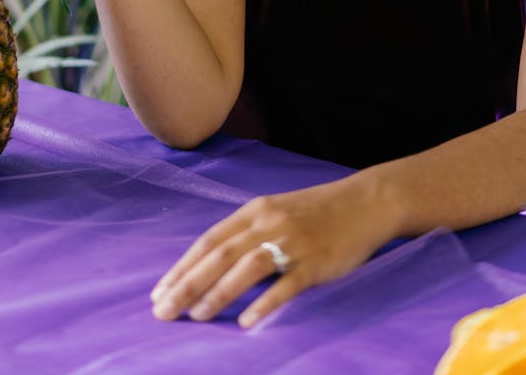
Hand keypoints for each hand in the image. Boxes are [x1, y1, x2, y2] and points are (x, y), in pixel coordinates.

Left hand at [150, 175, 396, 328]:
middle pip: (219, 255)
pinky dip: (265, 303)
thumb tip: (212, 266)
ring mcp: (293, 241)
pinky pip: (286, 284)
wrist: (365, 202)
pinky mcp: (316, 261)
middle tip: (163, 311)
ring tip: (196, 317)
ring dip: (218, 293)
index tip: (160, 292)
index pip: (209, 241)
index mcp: (255, 210)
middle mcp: (268, 222)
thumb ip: (248, 233)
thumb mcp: (277, 212)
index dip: (182, 267)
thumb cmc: (317, 211)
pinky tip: (248, 322)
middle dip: (188, 284)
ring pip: (247, 268)